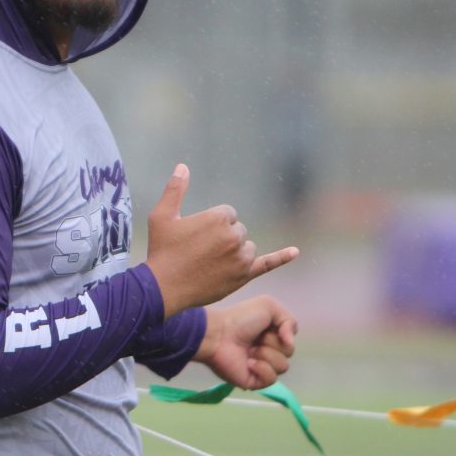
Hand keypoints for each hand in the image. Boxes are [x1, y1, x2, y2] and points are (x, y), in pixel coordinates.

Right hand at [145, 164, 298, 316]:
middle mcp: (234, 236)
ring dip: (234, 252)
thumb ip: (175, 189)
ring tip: (210, 263)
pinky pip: (268, 264)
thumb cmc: (161, 250)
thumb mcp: (161, 216)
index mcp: (218, 218)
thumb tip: (183, 166)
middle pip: (238, 230)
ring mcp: (241, 258)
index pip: (228, 214)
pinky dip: (282, 257)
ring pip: (247, 248)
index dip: (211, 225)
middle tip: (200, 252)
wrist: (163, 289)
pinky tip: (295, 252)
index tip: (196, 237)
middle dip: (222, 239)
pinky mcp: (244, 277)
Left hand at [192, 296, 296, 389]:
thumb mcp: (268, 306)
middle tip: (255, 339)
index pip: (290, 340)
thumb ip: (289, 320)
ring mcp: (261, 367)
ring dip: (266, 355)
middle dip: (273, 343)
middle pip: (289, 353)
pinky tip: (248, 363)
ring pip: (282, 367)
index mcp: (270, 335)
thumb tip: (291, 343)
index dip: (282, 333)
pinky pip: (271, 380)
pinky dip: (262, 369)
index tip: (267, 327)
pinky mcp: (254, 381)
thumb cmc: (240, 319)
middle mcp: (266, 351)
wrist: (219, 334)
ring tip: (249, 350)